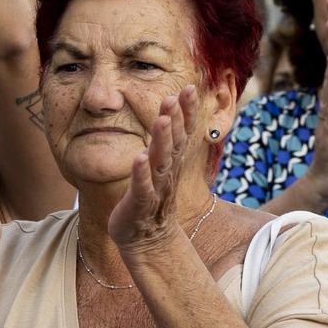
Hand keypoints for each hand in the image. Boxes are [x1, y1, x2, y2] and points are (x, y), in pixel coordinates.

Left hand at [108, 86, 199, 255]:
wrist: (146, 240)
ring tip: (162, 120)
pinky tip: (139, 159)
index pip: (182, 134)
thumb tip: (174, 111)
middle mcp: (167, 173)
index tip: (188, 88)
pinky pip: (142, 188)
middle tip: (175, 96)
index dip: (187, 112)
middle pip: (174, 143)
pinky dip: (141, 175)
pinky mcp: (139, 205)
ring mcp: (155, 189)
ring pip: (161, 163)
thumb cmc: (151, 197)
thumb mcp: (162, 167)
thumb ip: (169, 141)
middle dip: (175, 119)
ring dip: (162, 141)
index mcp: (172, 162)